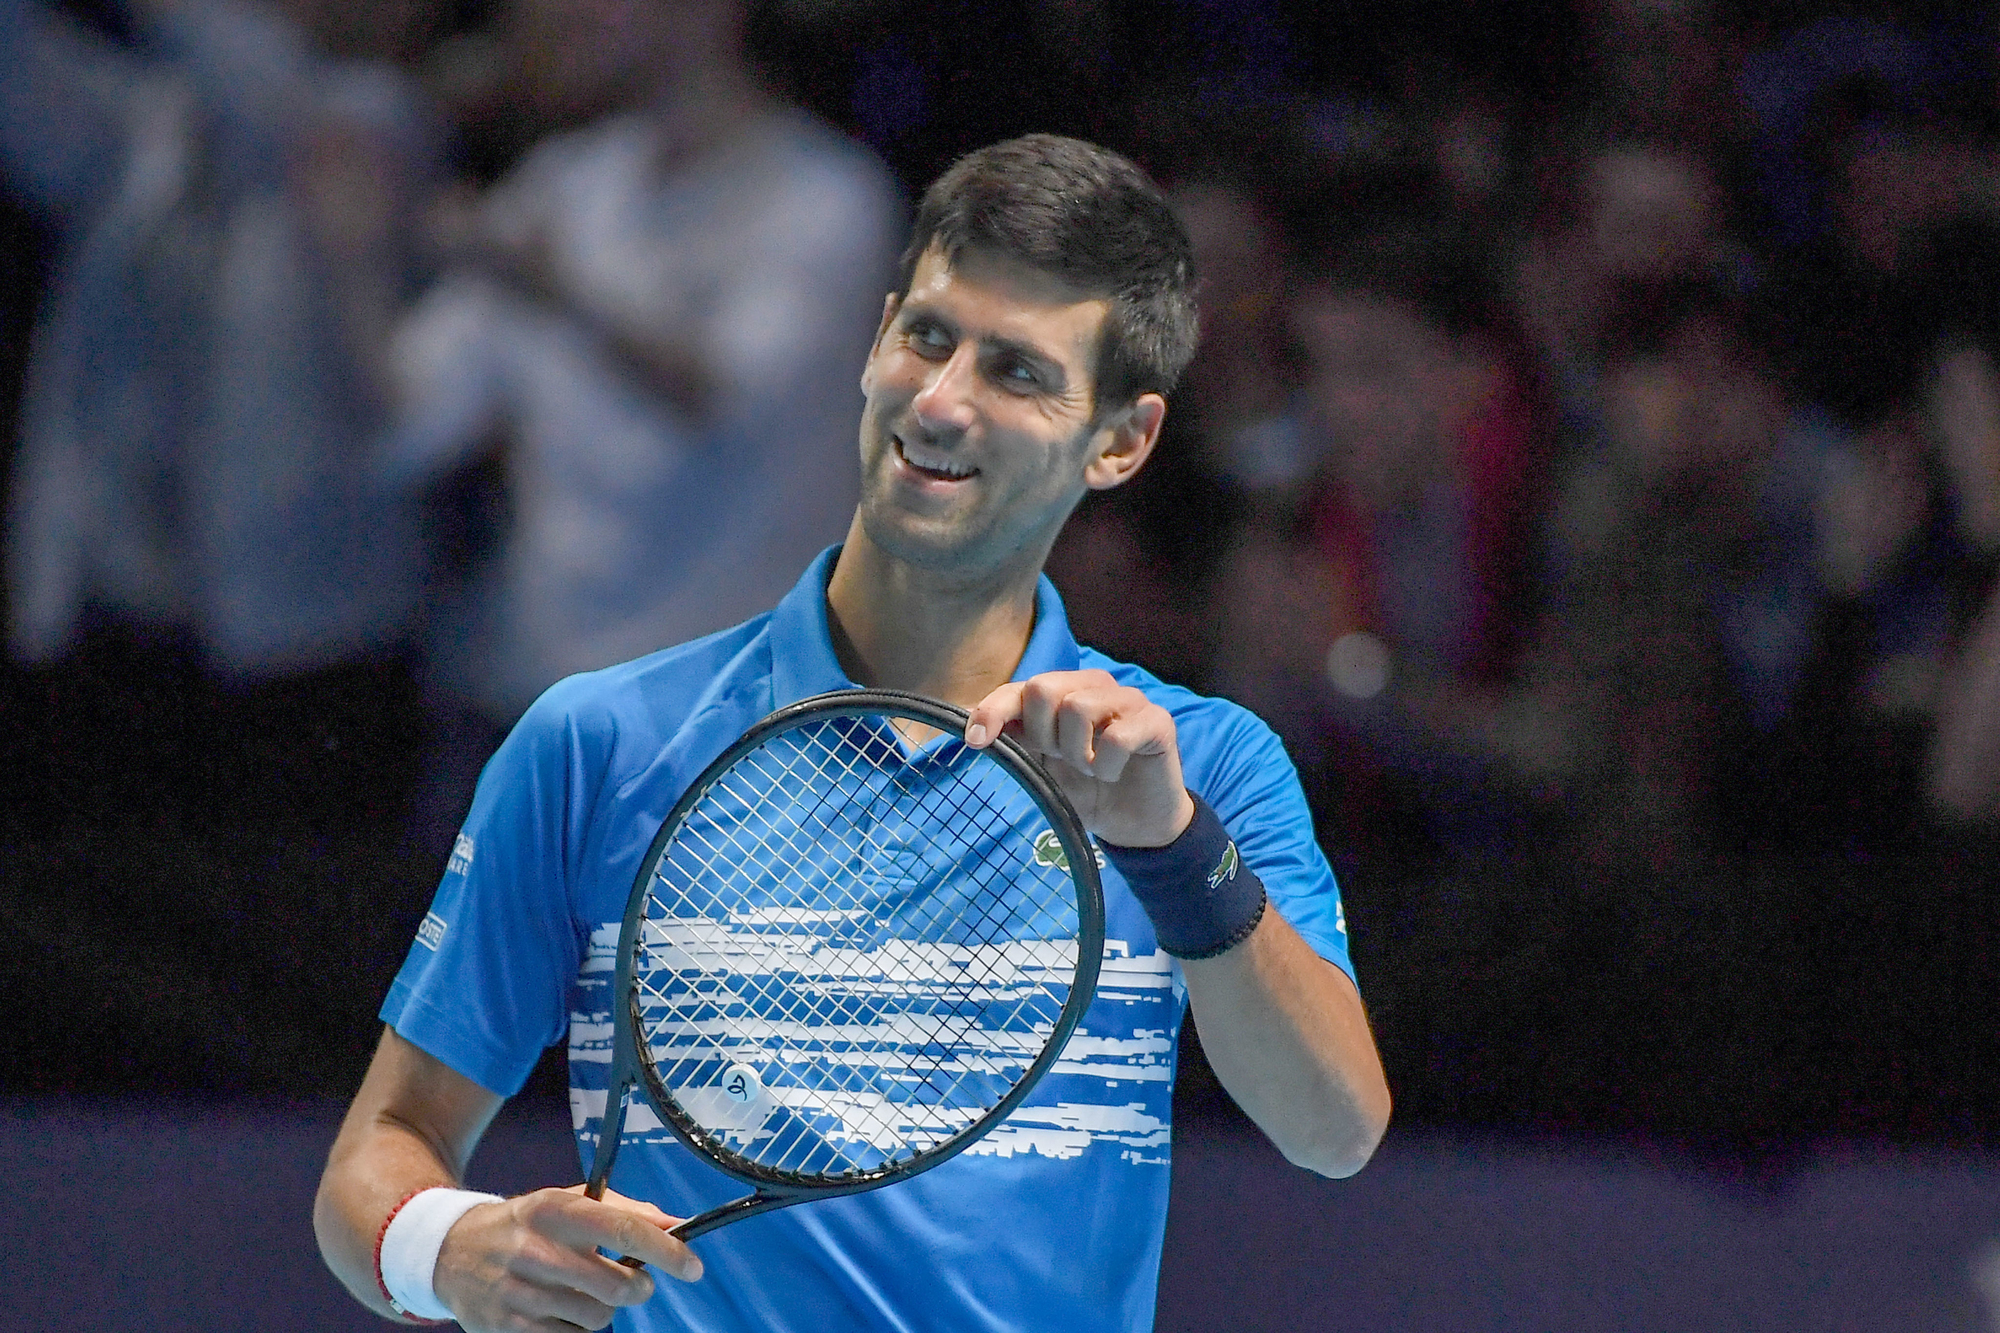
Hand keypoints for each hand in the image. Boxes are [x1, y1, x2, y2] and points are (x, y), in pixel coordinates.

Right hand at [431, 1185, 701, 1331]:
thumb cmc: (526, 1224)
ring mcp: (516, 1293)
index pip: (621, 1230)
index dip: (665, 1250)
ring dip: (605, 1310)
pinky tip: (561, 1309)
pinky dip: (576, 1328)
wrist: (450, 1251)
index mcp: (551, 1208)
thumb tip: (676, 1223)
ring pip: (595, 1318)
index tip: (692, 1266)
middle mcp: (532, 1249)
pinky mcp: (505, 1328)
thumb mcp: (567, 1202)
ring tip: (587, 1293)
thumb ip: (623, 1211)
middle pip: (614, 1286)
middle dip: (638, 1288)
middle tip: (637, 1283)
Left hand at [964, 670, 1195, 847]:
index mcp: (1063, 692)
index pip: (1019, 688)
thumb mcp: (1040, 767)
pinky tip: (1113, 773)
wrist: (1135, 824)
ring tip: (1089, 769)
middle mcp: (1094, 686)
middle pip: (1043, 688)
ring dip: (1076, 753)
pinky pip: (1116, 737)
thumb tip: (968, 721)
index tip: (975, 742)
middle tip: (1060, 760)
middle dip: (1042, 735)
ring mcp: (1128, 700)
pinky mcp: (1157, 721)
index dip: (993, 710)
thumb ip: (1013, 740)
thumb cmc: (1086, 789)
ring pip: (1078, 708)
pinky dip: (1106, 766)